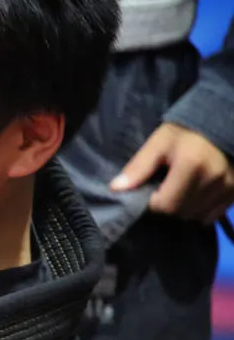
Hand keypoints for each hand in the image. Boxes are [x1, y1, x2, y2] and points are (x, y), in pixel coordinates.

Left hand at [110, 122, 233, 223]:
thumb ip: (139, 166)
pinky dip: (199, 209)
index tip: (151, 189)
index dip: (152, 201)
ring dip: (183, 208)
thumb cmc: (186, 132)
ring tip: (181, 188)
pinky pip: (211, 215)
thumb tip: (116, 189)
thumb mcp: (159, 143)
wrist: (222, 123)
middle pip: (180, 212)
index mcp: (192, 166)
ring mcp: (228, 187)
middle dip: (167, 205)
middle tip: (165, 187)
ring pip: (195, 216)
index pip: (165, 205)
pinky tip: (194, 193)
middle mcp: (213, 179)